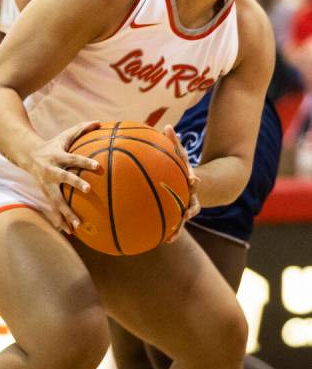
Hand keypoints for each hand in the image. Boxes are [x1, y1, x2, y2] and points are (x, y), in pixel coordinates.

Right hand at [28, 121, 100, 233]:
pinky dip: (59, 220)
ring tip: (78, 226)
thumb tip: (100, 122)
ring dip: (66, 213)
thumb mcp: (64, 135)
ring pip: (57, 200)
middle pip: (64, 178)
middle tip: (89, 190)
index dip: (85, 161)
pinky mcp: (45, 193)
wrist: (28, 155)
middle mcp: (51, 170)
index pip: (74, 158)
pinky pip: (53, 209)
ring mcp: (47, 184)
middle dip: (76, 184)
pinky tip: (69, 232)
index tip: (97, 166)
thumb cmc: (52, 145)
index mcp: (58, 156)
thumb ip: (82, 129)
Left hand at [163, 124, 200, 241]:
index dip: (195, 179)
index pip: (196, 180)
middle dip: (191, 208)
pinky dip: (172, 232)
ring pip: (185, 220)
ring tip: (172, 238)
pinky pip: (177, 225)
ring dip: (180, 228)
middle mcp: (193, 196)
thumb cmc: (185, 168)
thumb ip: (175, 144)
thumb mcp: (182, 156)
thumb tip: (167, 126)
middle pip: (194, 203)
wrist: (205, 186)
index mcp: (193, 181)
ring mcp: (189, 207)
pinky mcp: (183, 215)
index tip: (194, 179)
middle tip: (187, 212)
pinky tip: (164, 242)